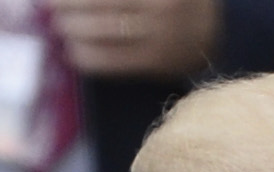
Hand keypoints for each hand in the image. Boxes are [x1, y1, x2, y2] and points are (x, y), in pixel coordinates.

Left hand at [53, 0, 218, 76]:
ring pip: (98, 31)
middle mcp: (160, 5)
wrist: (223, 29)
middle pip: (97, 2)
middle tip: (50, 5)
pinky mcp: (155, 62)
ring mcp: (159, 34)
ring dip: (71, 28)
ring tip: (60, 25)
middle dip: (67, 4)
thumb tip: (74, 1)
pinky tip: (73, 52)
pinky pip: (109, 61)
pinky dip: (85, 56)